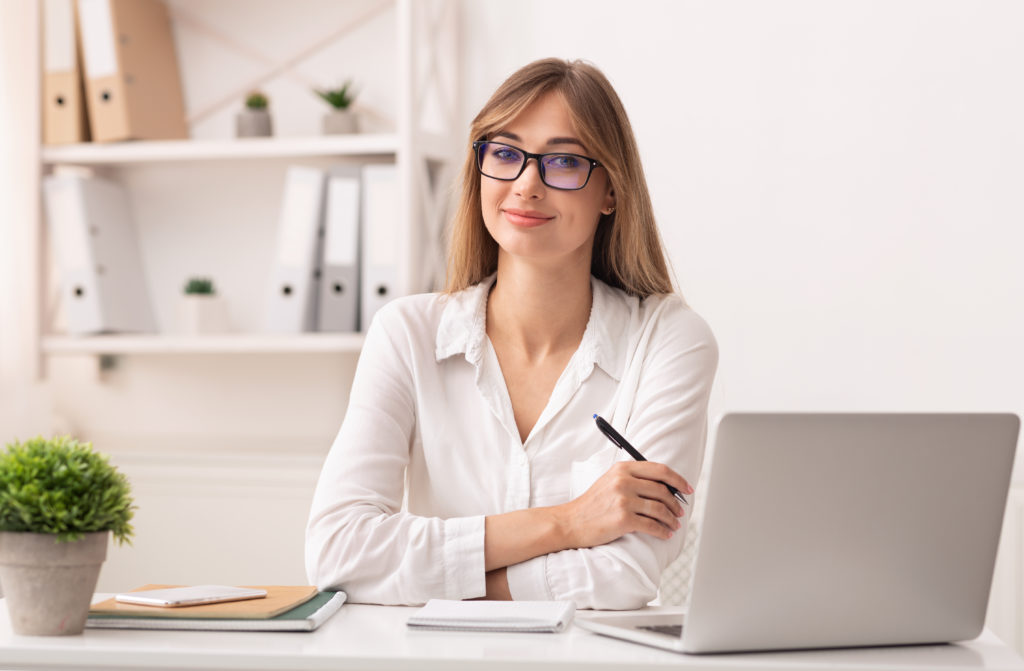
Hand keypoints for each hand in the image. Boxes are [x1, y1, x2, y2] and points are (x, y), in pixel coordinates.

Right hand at [557, 461, 692, 548]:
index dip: (678, 479)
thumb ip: (633, 478)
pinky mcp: (623, 519)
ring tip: (674, 525)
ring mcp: (623, 500)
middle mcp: (623, 481)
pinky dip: (662, 531)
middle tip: (679, 512)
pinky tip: (665, 534)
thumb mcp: (609, 481)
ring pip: (660, 508)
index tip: (687, 489)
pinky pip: (652, 525)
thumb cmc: (592, 504)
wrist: (571, 522)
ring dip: (671, 519)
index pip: (659, 470)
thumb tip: (663, 486)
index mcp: (622, 469)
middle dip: (675, 503)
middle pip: (662, 490)